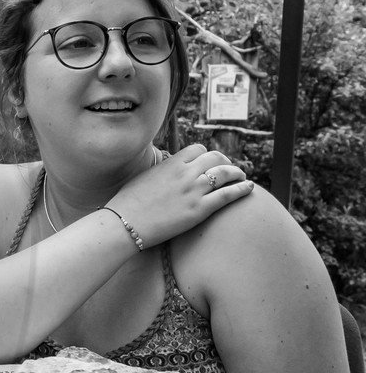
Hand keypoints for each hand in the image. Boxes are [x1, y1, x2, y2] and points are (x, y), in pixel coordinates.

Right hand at [106, 145, 253, 247]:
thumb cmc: (127, 204)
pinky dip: (242, 189)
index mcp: (170, 164)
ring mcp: (194, 191)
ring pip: (226, 173)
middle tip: (229, 170)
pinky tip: (248, 189)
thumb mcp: (143, 178)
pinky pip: (229, 194)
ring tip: (241, 178)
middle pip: (216, 158)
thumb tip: (167, 170)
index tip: (209, 163)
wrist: (124, 224)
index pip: (198, 149)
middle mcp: (185, 173)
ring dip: (237, 173)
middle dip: (225, 162)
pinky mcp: (199, 209)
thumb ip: (160, 171)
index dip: (206, 155)